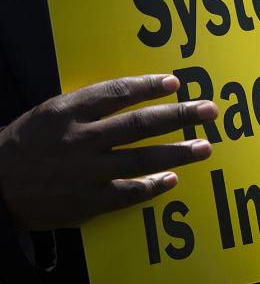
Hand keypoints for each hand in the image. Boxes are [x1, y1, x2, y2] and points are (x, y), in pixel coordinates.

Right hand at [0, 74, 217, 230]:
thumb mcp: (52, 113)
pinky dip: (153, 185)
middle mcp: (79, 139)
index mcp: (67, 111)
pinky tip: (173, 179)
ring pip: (141, 159)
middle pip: (139, 124)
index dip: (148, 87)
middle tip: (209, 112)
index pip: (116, 92)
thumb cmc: (27, 143)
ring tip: (205, 147)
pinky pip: (128, 192)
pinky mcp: (87, 200)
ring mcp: (85, 171)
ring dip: (178, 152)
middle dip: (179, 116)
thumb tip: (138, 95)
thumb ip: (90, 105)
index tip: (175, 83)